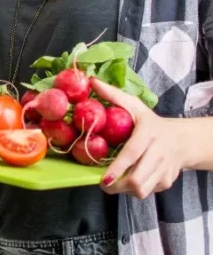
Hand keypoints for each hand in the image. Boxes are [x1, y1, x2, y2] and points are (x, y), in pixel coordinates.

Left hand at [92, 78, 188, 198]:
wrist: (182, 140)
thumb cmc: (152, 123)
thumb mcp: (135, 106)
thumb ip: (113, 95)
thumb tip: (91, 81)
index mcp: (149, 134)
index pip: (132, 154)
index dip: (117, 168)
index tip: (104, 178)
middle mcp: (159, 154)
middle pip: (137, 180)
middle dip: (117, 185)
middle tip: (103, 182)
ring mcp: (164, 170)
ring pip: (142, 190)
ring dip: (124, 190)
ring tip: (114, 182)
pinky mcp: (167, 182)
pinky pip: (148, 192)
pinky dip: (135, 190)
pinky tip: (129, 179)